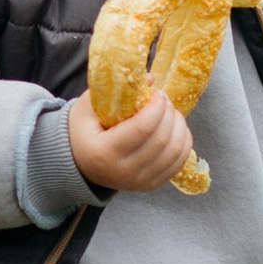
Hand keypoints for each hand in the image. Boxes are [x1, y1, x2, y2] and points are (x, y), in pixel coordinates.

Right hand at [66, 88, 194, 192]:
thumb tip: (151, 79)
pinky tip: (176, 128)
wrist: (79, 163)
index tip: (159, 93)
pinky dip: (183, 142)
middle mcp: (123, 172)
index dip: (157, 108)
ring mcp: (139, 182)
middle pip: (161, 141)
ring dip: (179, 127)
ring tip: (171, 112)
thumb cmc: (82, 130)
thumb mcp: (88, 106)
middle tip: (165, 100)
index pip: (141, 129)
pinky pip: (178, 163)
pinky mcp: (151, 185)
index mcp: (103, 152)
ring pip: (174, 152)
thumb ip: (116, 90)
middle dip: (169, 114)